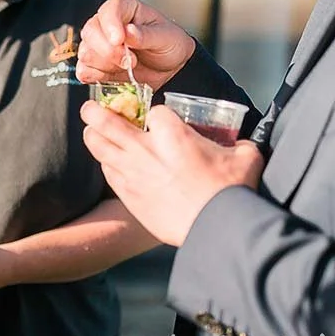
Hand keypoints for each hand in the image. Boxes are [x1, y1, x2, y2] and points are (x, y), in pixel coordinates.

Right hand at [76, 0, 196, 88]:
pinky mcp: (93, 64)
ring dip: (106, 65)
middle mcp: (105, 22)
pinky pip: (83, 70)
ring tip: (128, 68)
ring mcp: (96, 43)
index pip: (110, 9)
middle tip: (131, 61)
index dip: (111, 24)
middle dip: (109, 52)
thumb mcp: (167, 38)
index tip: (119, 40)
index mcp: (125, 8)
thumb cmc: (169, 45)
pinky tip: (115, 75)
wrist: (169, 68)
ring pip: (86, 53)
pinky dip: (98, 77)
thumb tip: (128, 32)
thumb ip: (147, 35)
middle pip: (91, 32)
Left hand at [80, 102, 264, 245]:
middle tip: (90, 108)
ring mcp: (132, 172)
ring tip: (90, 131)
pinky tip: (108, 162)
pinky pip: (107, 172)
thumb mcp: (244, 158)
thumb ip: (238, 145)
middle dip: (95, 111)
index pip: (154, 111)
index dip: (157, 114)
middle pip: (107, 121)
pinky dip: (105, 163)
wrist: (215, 227)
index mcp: (173, 134)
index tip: (159, 120)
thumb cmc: (230, 192)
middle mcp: (145, 149)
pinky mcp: (127, 194)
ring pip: (98, 146)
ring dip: (92, 135)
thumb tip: (240, 146)